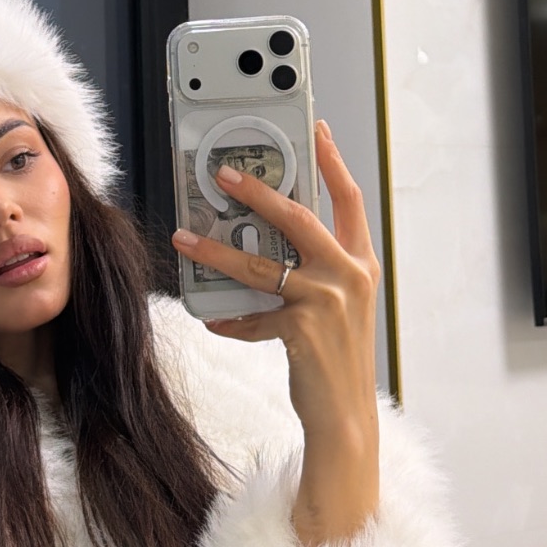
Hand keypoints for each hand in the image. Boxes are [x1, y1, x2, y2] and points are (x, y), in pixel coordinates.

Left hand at [172, 121, 380, 546]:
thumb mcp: (338, 306)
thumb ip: (314, 270)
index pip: (349, 200)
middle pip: (298, 217)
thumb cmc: (338, 359)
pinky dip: (230, 318)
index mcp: (361, 264)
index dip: (332, 162)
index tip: (315, 129)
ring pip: (260, 264)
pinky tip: (214, 320)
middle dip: (257, 191)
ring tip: (185, 238)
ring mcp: (327, 302)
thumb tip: (267, 243)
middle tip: (224, 174)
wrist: (346, 416)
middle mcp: (349, 276)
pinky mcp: (303, 330)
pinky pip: (253, 315)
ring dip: (216, 251)